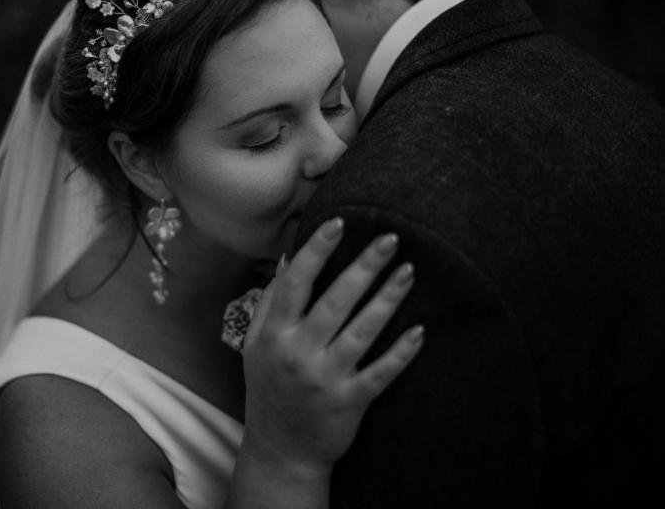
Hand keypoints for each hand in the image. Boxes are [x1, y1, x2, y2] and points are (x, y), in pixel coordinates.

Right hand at [241, 217, 423, 473]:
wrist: (280, 450)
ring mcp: (325, 378)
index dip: (316, 250)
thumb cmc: (269, 389)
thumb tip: (291, 260)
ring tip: (408, 271)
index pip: (296, 283)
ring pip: (362, 331)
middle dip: (364, 266)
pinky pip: (380, 373)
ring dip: (387, 299)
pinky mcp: (349, 402)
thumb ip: (269, 304)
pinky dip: (401, 353)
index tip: (339, 224)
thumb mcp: (255, 346)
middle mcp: (298, 352)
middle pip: (335, 301)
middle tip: (390, 238)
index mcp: (274, 334)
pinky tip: (420, 331)